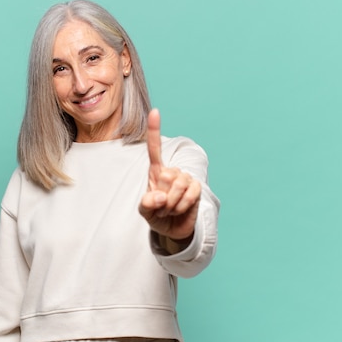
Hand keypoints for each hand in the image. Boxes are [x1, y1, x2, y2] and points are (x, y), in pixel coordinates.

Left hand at [139, 109, 201, 242]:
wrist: (173, 229)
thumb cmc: (157, 215)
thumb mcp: (145, 211)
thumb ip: (146, 204)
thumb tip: (159, 196)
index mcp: (155, 172)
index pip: (154, 149)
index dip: (155, 131)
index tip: (155, 111)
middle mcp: (171, 171)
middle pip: (165, 176)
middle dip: (162, 197)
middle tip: (161, 207)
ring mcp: (185, 178)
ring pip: (178, 186)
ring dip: (172, 204)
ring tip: (170, 209)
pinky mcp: (196, 188)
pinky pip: (191, 194)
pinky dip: (183, 206)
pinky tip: (181, 209)